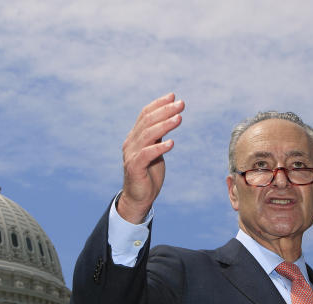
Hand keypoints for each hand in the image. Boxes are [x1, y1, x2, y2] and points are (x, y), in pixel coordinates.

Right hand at [118, 93, 184, 221]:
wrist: (139, 197)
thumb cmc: (149, 175)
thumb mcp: (155, 151)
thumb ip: (158, 137)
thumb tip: (169, 119)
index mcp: (135, 137)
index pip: (145, 115)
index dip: (158, 104)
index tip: (173, 96)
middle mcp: (131, 142)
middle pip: (147, 121)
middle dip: (165, 111)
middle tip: (181, 104)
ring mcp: (131, 154)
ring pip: (148, 135)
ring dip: (164, 125)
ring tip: (179, 118)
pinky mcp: (134, 167)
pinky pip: (146, 154)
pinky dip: (159, 148)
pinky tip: (171, 143)